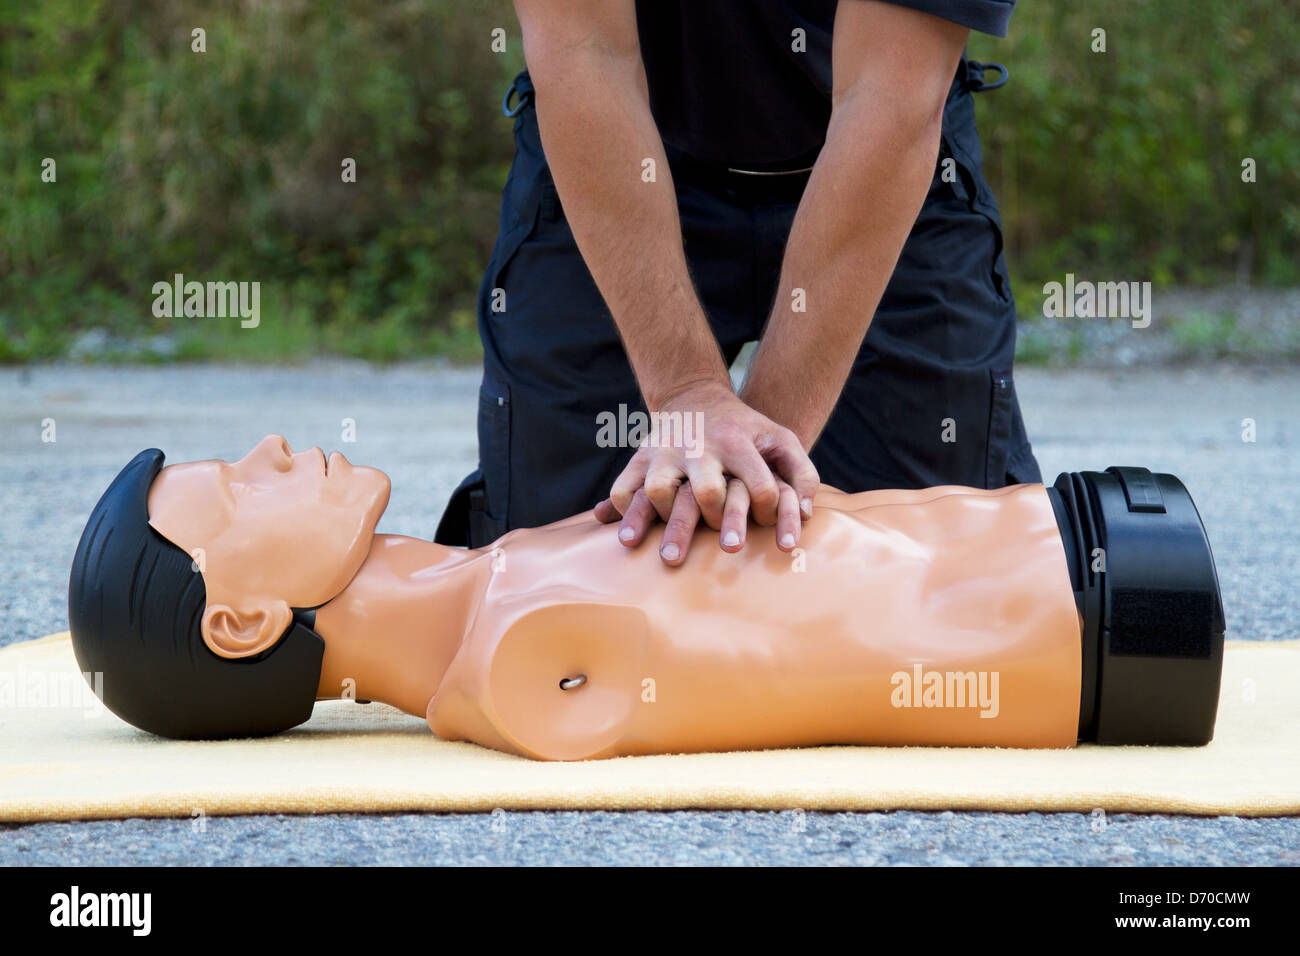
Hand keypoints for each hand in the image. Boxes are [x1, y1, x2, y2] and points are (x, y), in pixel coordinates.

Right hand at [593, 381, 819, 564]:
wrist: (696, 396)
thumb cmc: (746, 429)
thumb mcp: (780, 439)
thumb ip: (803, 473)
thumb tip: (806, 516)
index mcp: (736, 441)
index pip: (759, 486)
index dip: (770, 513)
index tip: (770, 527)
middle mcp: (698, 445)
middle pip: (708, 492)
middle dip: (720, 524)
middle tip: (728, 549)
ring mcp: (664, 450)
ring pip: (659, 490)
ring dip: (668, 521)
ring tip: (673, 551)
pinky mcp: (640, 456)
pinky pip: (624, 488)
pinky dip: (626, 512)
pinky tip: (633, 535)